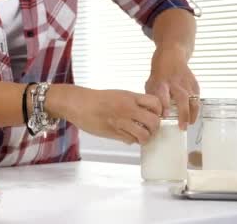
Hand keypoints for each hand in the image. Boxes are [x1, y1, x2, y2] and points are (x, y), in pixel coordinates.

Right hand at [47, 85, 161, 144]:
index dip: (159, 111)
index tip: (156, 114)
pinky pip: (130, 140)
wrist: (78, 103)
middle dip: (154, 128)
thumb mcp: (117, 94)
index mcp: (129, 97)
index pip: (155, 103)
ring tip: (140, 136)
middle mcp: (128, 109)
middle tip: (150, 129)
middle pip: (154, 121)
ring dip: (144, 138)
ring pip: (144, 134)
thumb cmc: (95, 99)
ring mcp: (121, 121)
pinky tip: (126, 136)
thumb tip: (144, 112)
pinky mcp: (113, 132)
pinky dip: (131, 140)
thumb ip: (131, 102)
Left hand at [145, 46, 199, 129]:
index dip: (164, 105)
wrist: (172, 54)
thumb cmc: (159, 71)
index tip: (164, 115)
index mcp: (161, 81)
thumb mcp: (151, 81)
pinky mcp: (194, 82)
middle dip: (183, 113)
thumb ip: (152, 96)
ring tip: (190, 124)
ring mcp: (186, 82)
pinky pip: (197, 96)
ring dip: (192, 113)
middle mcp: (175, 82)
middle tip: (182, 126)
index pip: (163, 94)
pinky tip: (193, 116)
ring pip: (192, 98)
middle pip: (181, 98)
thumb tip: (149, 112)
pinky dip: (196, 107)